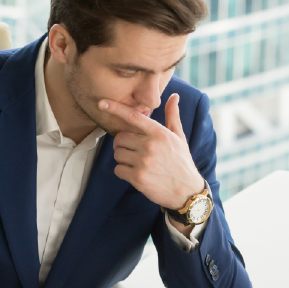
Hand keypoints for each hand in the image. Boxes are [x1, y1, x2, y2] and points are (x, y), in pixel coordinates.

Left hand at [99, 94, 203, 211]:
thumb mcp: (179, 138)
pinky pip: (118, 169)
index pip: (133, 116)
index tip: (102, 103)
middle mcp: (150, 146)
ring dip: (123, 159)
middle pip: (119, 138)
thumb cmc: (181, 162)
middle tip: (133, 151)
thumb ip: (172, 116)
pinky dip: (123, 172)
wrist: (186, 191)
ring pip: (117, 154)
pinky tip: (135, 174)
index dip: (116, 108)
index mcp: (160, 134)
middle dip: (123, 145)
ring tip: (137, 164)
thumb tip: (174, 96)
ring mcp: (143, 162)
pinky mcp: (138, 178)